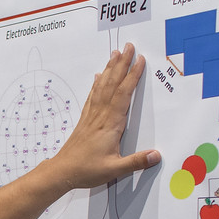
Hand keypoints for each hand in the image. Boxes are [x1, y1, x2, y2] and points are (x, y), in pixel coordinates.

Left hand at [48, 43, 160, 189]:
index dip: (132, 76)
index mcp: (110, 124)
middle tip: (128, 46)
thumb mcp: (114, 169)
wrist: (62, 172)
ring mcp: (92, 116)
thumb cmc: (86, 170)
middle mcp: (101, 116)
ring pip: (102, 87)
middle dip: (121, 64)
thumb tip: (157, 155)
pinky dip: (97, 84)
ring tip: (115, 54)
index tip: (140, 60)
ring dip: (109, 69)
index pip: (124, 94)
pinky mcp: (86, 120)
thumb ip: (136, 162)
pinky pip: (93, 97)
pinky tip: (97, 76)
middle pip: (113, 84)